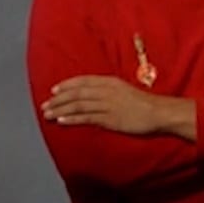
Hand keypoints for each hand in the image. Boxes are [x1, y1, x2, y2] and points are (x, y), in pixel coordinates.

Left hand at [42, 75, 181, 134]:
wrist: (158, 112)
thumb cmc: (144, 103)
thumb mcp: (125, 90)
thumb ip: (108, 91)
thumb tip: (93, 96)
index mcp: (109, 81)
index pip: (82, 81)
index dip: (67, 86)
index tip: (54, 90)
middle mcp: (105, 91)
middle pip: (77, 94)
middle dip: (59, 100)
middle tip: (45, 105)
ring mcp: (107, 105)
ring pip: (78, 105)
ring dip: (61, 109)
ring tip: (48, 114)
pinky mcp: (109, 119)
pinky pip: (87, 118)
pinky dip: (72, 118)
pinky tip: (62, 121)